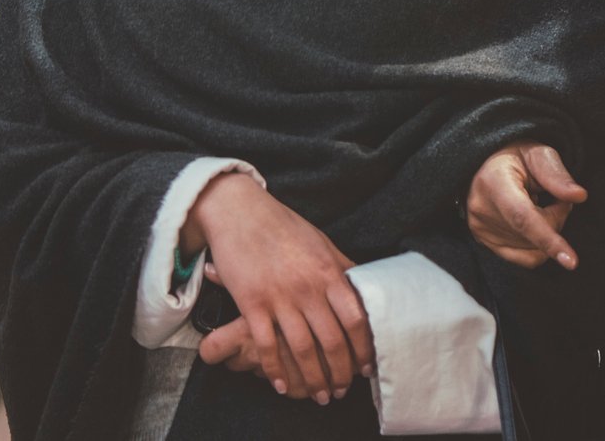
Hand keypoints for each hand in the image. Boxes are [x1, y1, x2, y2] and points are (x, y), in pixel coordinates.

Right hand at [186, 174, 374, 405]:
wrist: (238, 210)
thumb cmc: (281, 226)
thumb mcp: (320, 242)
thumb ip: (342, 267)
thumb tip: (366, 287)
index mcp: (328, 272)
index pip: (356, 320)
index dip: (364, 349)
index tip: (366, 367)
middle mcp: (307, 287)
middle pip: (332, 342)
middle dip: (341, 373)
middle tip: (343, 390)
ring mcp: (279, 296)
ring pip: (302, 350)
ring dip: (313, 379)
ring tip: (320, 395)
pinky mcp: (252, 302)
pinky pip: (267, 345)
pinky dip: (276, 370)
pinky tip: (281, 384)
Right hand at [466, 141, 585, 269]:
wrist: (485, 162)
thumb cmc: (514, 156)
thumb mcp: (538, 154)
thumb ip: (556, 175)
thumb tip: (579, 196)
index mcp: (494, 183)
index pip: (523, 218)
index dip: (548, 240)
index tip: (571, 262)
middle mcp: (482, 208)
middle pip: (534, 234)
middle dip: (557, 218)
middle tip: (557, 197)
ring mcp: (480, 227)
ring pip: (533, 248)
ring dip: (548, 231)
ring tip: (540, 205)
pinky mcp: (483, 239)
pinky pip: (524, 258)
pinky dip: (539, 245)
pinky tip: (534, 223)